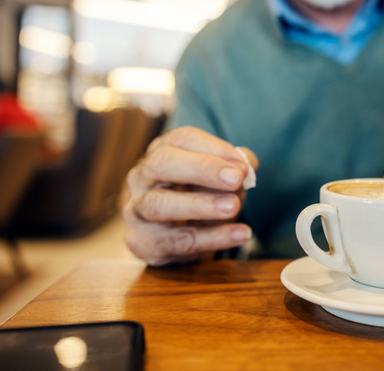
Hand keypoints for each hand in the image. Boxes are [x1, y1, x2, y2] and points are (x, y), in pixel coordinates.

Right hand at [123, 126, 258, 265]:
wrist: (174, 240)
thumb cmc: (199, 197)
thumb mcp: (220, 178)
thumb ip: (235, 167)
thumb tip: (246, 164)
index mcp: (161, 152)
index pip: (181, 139)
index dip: (214, 148)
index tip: (242, 165)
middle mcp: (141, 177)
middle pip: (162, 163)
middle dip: (201, 169)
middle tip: (235, 179)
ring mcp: (137, 210)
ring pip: (160, 204)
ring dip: (201, 205)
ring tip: (233, 207)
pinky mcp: (143, 242)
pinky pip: (176, 241)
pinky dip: (213, 238)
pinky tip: (239, 234)